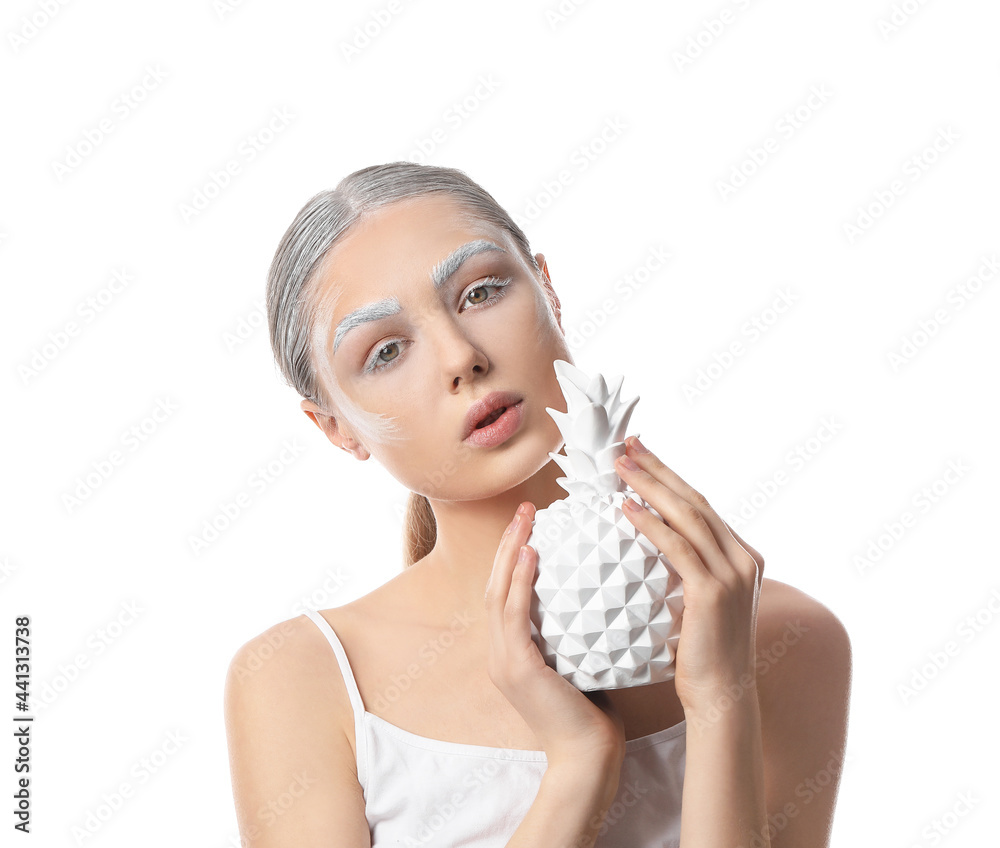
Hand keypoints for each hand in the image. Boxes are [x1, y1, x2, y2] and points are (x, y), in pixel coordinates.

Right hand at [484, 502, 626, 764]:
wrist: (589, 761)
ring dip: (509, 551)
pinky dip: (519, 579)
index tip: (534, 524)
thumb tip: (607, 597)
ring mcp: (503, 660)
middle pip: (494, 584)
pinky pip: (513, 612)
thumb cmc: (594, 715)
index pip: (506, 593)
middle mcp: (498, 653)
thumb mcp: (582, 663)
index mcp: (511, 653)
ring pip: (497, 592)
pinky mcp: (516, 667)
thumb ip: (581, 632)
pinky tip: (532, 552)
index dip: (514, 557)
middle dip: (507, 543)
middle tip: (527, 508)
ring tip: (526, 519)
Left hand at [613, 436, 765, 714]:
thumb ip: (685, 569)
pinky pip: (678, 547)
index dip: (668, 476)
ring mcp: (733, 573)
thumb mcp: (697, 600)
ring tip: (619, 466)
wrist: (722, 694)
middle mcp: (744, 557)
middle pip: (694, 499)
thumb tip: (646, 542)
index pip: (700, 504)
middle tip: (625, 444)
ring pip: (687, 515)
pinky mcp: (714, 591)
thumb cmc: (700, 650)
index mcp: (742, 555)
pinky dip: (651, 524)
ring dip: (650, 486)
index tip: (638, 454)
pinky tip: (626, 509)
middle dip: (657, 468)